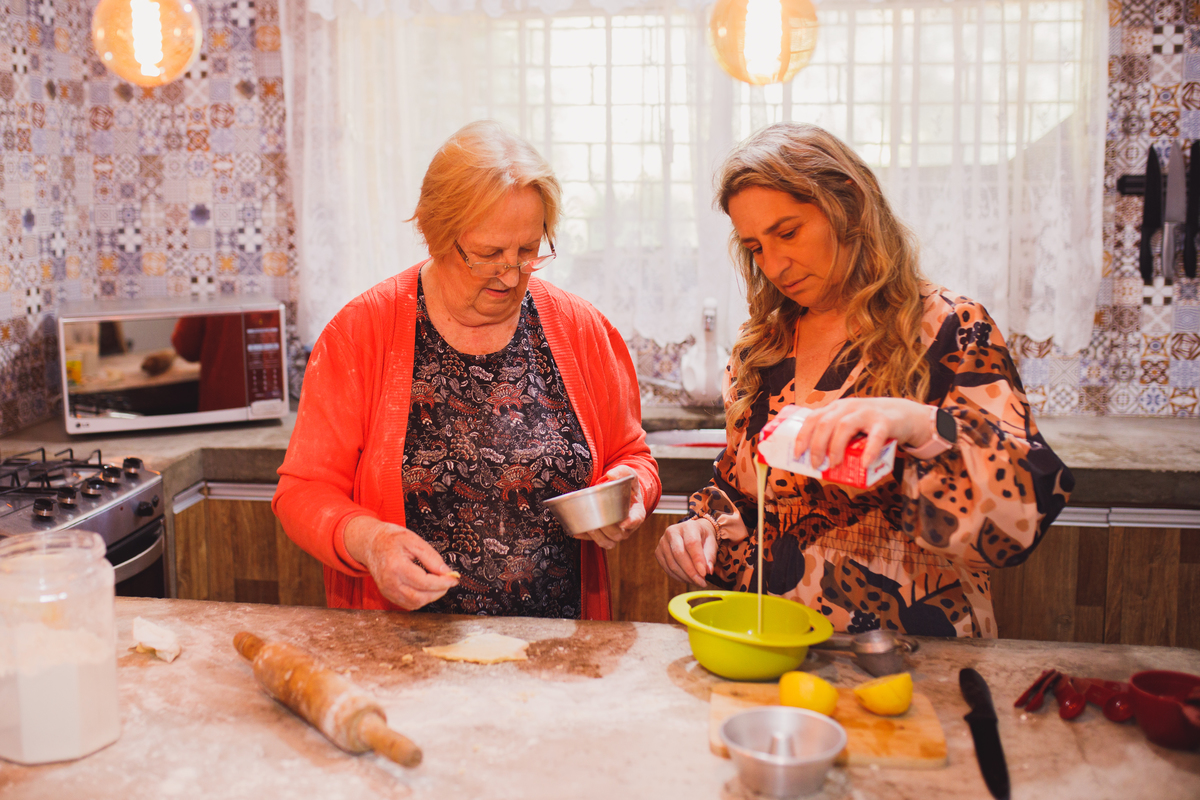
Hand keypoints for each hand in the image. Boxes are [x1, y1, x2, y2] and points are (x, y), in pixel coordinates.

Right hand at [343, 516, 458, 609]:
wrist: (371, 543)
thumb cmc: (392, 539)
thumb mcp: (414, 540)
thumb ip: (432, 558)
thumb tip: (447, 573)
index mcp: (396, 566)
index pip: (424, 582)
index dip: (442, 583)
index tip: (454, 579)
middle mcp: (390, 582)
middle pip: (420, 597)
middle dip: (439, 592)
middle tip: (448, 581)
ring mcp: (387, 591)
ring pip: (415, 604)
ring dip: (431, 597)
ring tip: (439, 584)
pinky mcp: (387, 595)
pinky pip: (407, 604)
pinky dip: (421, 599)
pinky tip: (427, 589)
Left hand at [572, 465, 646, 549]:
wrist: (623, 496)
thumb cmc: (627, 488)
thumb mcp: (629, 476)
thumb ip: (623, 472)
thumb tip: (611, 474)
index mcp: (637, 512)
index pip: (636, 519)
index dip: (631, 523)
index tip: (623, 522)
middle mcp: (627, 526)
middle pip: (619, 534)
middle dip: (608, 529)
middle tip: (598, 520)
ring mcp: (616, 533)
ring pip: (608, 542)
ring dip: (597, 537)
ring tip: (589, 526)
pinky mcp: (604, 536)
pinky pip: (596, 542)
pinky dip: (585, 538)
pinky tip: (577, 531)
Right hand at [655, 517, 717, 585]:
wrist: (691, 533)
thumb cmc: (702, 538)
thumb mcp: (711, 543)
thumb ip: (710, 556)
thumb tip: (708, 571)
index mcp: (688, 526)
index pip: (691, 543)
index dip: (697, 560)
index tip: (704, 574)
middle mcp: (672, 531)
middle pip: (679, 554)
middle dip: (691, 572)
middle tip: (701, 582)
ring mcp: (663, 542)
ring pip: (672, 563)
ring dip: (685, 576)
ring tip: (696, 581)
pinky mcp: (658, 552)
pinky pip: (667, 568)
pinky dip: (678, 576)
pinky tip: (687, 579)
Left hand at [791, 397, 932, 467]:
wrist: (904, 415)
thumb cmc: (870, 425)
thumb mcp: (850, 425)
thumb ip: (836, 438)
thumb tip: (818, 464)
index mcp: (836, 408)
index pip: (813, 418)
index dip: (802, 436)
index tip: (797, 454)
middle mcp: (848, 407)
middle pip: (825, 423)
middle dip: (816, 445)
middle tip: (816, 464)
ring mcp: (867, 412)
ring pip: (845, 426)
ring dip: (836, 447)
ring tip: (834, 464)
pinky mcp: (885, 422)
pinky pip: (875, 436)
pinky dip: (868, 450)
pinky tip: (864, 464)